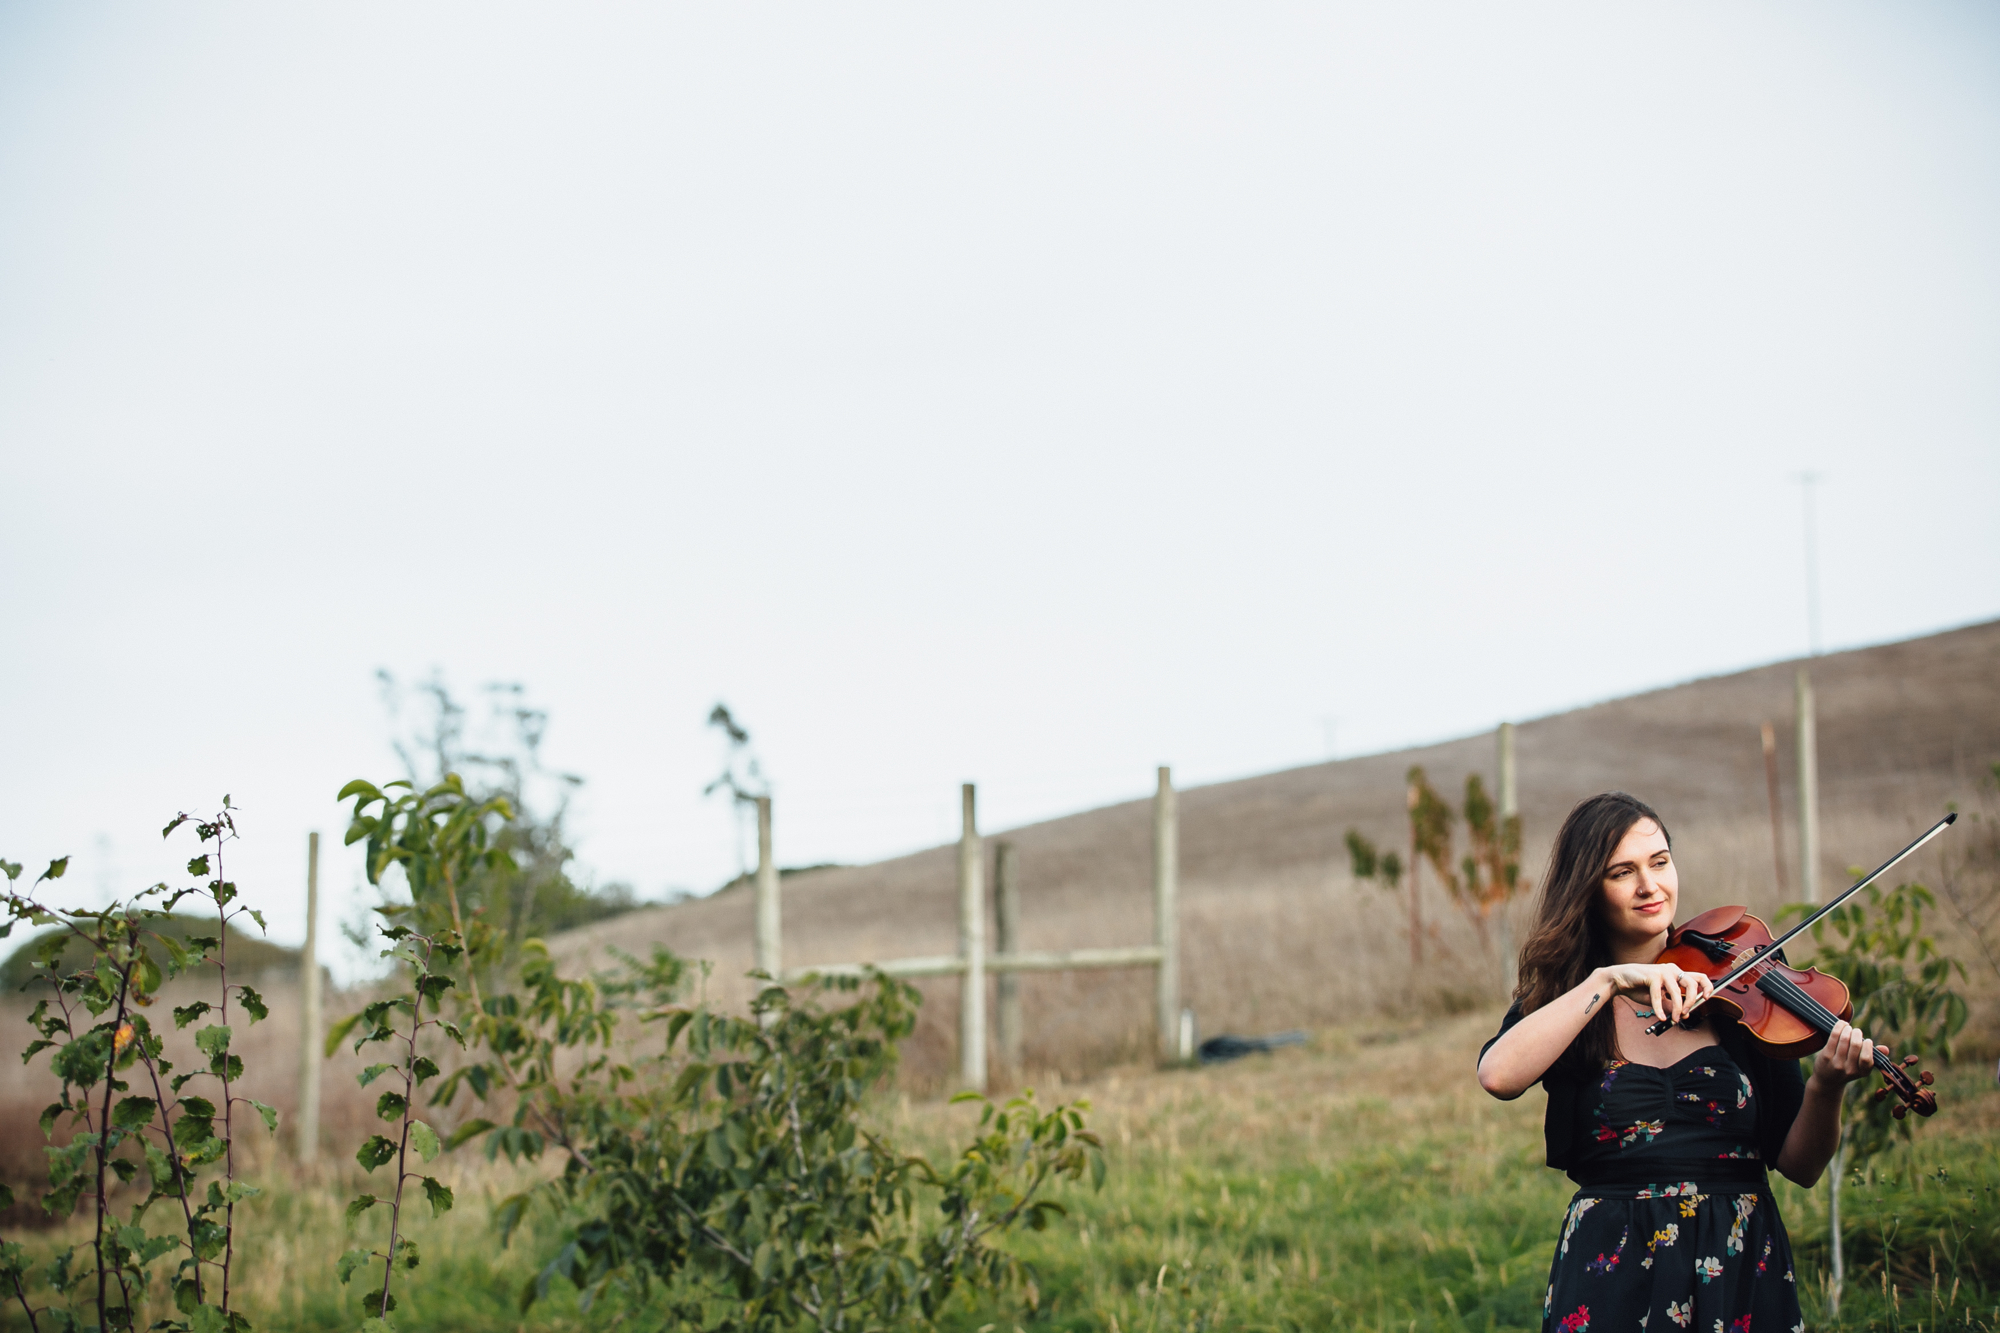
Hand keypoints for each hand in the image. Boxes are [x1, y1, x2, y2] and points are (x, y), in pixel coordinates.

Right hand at [1596, 962, 1713, 1024]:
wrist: (1619, 981)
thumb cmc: (1639, 988)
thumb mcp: (1660, 999)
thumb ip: (1672, 1004)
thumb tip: (1684, 1015)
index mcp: (1676, 974)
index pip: (1699, 977)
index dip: (1707, 987)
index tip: (1706, 999)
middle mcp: (1672, 970)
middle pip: (1693, 983)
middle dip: (1692, 1001)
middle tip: (1686, 1013)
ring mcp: (1663, 971)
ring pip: (1678, 992)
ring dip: (1677, 1008)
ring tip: (1673, 1019)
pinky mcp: (1653, 975)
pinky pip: (1660, 995)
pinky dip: (1659, 1008)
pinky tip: (1658, 1016)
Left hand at [1808, 1020, 1876, 1091]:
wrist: (1828, 1080)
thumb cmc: (1848, 1068)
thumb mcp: (1862, 1067)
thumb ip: (1874, 1057)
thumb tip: (1885, 1049)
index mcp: (1862, 1072)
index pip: (1866, 1058)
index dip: (1867, 1046)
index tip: (1867, 1040)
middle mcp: (1850, 1069)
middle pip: (1855, 1045)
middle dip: (1857, 1034)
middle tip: (1856, 1031)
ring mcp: (1837, 1063)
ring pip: (1844, 1039)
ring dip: (1848, 1030)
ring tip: (1848, 1028)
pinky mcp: (1826, 1056)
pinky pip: (1834, 1037)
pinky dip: (1839, 1027)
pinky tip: (1842, 1024)